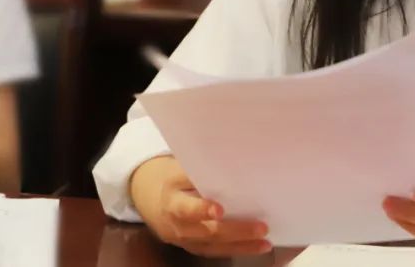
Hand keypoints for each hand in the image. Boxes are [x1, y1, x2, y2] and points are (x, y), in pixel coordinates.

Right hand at [129, 156, 270, 257]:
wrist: (149, 197)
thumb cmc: (171, 178)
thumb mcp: (178, 169)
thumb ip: (201, 170)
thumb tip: (233, 162)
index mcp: (172, 202)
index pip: (186, 209)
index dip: (202, 210)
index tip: (220, 210)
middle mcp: (177, 226)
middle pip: (207, 232)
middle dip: (236, 231)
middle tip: (261, 227)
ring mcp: (186, 240)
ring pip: (214, 246)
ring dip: (242, 245)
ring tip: (265, 242)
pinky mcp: (194, 246)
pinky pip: (216, 251)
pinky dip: (237, 249)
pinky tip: (257, 247)